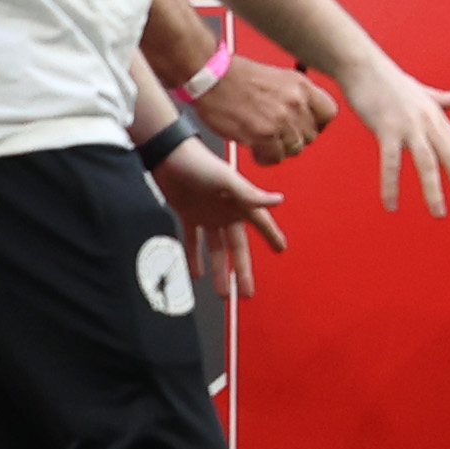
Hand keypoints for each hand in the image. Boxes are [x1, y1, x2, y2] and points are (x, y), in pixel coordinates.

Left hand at [152, 136, 287, 297]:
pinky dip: (195, 257)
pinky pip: (193, 241)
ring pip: (216, 249)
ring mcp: (208, 215)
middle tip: (246, 292)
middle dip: (242, 271)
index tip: (281, 250)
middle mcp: (226, 211)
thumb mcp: (226, 180)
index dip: (272, 236)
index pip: (261, 223)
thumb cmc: (200, 164)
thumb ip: (251, 194)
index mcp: (240, 202)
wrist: (167, 156)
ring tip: (222, 292)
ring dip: (219, 270)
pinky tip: (197, 274)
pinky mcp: (188, 215)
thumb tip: (280, 201)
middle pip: (237, 247)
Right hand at [187, 47, 333, 158]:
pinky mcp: (263, 134)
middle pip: (311, 135)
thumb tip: (303, 117)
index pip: (328, 113)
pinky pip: (275, 157)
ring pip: (294, 148)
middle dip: (294, 140)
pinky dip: (265, 158)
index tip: (306, 128)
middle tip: (279, 139)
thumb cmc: (235, 76)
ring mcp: (281, 119)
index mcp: (301, 85)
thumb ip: (294, 96)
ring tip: (265, 145)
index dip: (316, 125)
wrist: (210, 77)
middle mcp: (295, 101)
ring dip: (279, 150)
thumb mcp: (277, 77)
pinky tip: (256, 151)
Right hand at [327, 51, 449, 215]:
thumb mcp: (421, 91)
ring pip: (427, 163)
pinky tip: (391, 205)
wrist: (364, 67)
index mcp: (437, 116)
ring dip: (434, 190)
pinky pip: (392, 163)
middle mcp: (429, 122)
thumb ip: (442, 99)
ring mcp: (409, 125)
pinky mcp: (387, 129)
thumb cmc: (391, 82)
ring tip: (439, 213)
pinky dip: (392, 185)